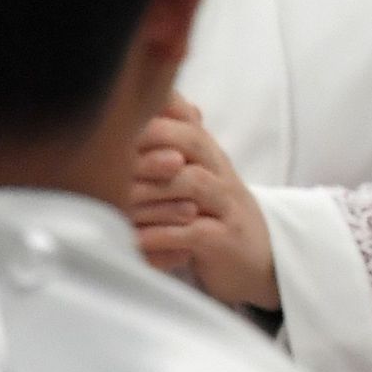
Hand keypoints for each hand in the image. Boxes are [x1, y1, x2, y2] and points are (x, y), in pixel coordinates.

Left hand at [129, 96, 280, 310]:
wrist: (261, 262)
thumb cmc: (214, 218)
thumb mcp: (197, 180)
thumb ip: (171, 151)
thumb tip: (143, 116)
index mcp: (209, 155)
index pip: (187, 119)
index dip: (157, 109)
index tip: (119, 115)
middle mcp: (221, 173)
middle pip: (192, 141)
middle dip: (150, 139)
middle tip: (111, 150)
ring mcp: (227, 205)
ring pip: (190, 183)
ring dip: (149, 189)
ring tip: (114, 199)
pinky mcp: (225, 240)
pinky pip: (191, 232)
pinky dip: (159, 234)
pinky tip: (132, 237)